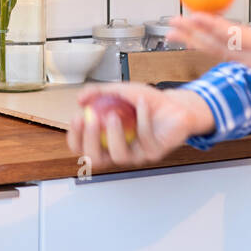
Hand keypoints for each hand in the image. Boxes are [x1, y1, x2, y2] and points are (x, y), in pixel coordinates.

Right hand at [68, 82, 212, 171]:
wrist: (174, 105)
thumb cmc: (146, 102)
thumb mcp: (119, 91)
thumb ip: (99, 92)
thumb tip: (80, 98)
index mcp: (106, 140)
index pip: (83, 147)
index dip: (75, 137)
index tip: (76, 118)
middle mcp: (119, 150)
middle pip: (96, 158)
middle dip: (89, 141)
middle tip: (89, 120)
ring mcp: (136, 154)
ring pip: (119, 155)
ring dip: (114, 134)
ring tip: (114, 114)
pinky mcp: (154, 152)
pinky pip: (144, 139)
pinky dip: (142, 119)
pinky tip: (142, 104)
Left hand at [167, 0, 250, 109]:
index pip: (233, 35)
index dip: (212, 25)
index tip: (193, 15)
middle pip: (216, 45)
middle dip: (192, 34)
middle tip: (171, 22)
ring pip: (216, 51)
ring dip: (193, 41)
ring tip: (171, 33)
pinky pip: (223, 53)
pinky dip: (206, 44)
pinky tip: (195, 38)